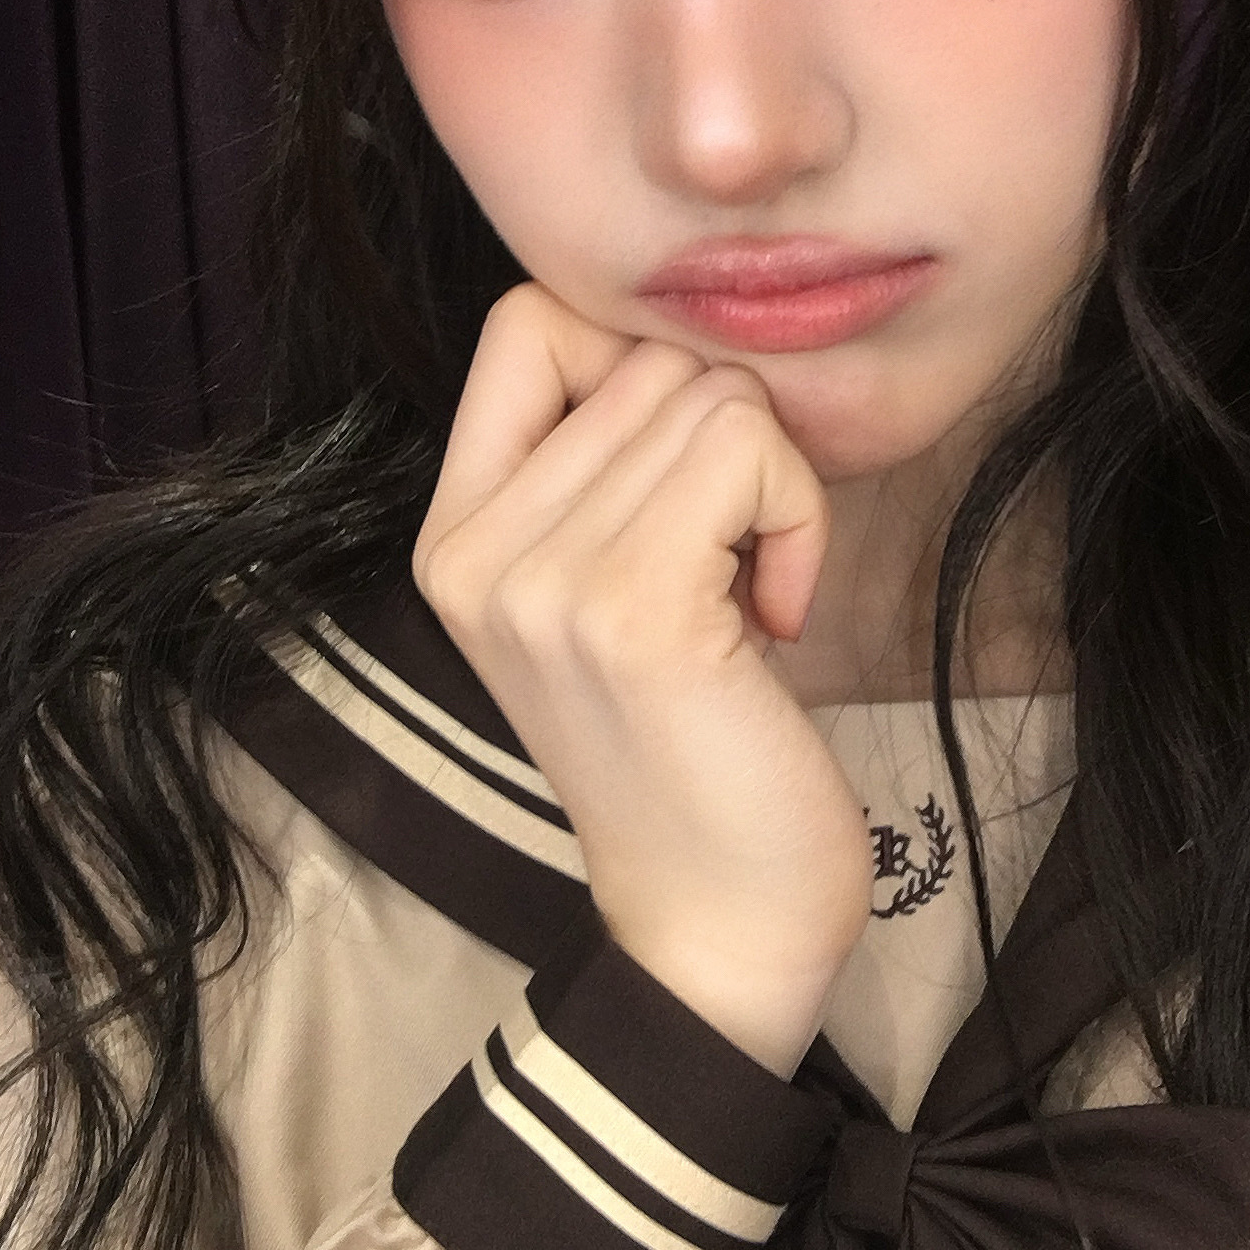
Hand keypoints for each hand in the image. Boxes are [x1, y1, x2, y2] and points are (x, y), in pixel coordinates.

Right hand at [413, 283, 873, 1074]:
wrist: (715, 927)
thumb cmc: (692, 751)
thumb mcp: (602, 597)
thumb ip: (601, 472)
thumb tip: (676, 340)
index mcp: (453, 537)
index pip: (529, 321)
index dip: (636, 361)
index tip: (681, 481)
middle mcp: (475, 550)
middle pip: (643, 352)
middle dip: (729, 438)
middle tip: (735, 565)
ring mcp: (542, 579)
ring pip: (708, 392)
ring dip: (774, 484)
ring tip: (752, 597)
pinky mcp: (632, 606)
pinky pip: (748, 450)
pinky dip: (796, 517)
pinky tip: (778, 614)